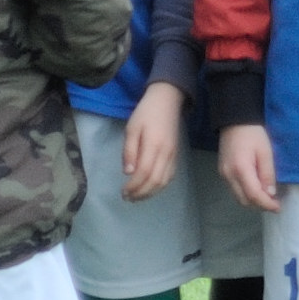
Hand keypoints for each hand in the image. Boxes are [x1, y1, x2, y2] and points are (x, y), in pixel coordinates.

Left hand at [122, 83, 184, 199]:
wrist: (167, 101)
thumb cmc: (145, 113)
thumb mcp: (131, 128)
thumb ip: (129, 151)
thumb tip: (128, 172)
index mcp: (153, 145)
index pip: (144, 172)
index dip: (133, 186)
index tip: (123, 191)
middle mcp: (166, 153)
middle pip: (155, 181)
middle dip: (141, 193)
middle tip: (128, 198)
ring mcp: (173, 155)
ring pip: (164, 181)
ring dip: (150, 192)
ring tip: (137, 197)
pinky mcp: (176, 156)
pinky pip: (169, 176)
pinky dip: (159, 186)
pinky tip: (149, 188)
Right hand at [220, 123, 280, 214]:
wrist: (234, 121)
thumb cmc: (253, 134)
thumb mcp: (266, 153)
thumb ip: (268, 174)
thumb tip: (270, 194)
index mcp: (241, 169)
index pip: (254, 195)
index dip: (267, 204)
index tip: (278, 207)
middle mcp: (228, 175)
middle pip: (244, 200)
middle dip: (260, 205)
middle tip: (274, 203)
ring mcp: (223, 175)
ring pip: (238, 197)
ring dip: (252, 201)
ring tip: (267, 197)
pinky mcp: (222, 172)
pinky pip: (234, 190)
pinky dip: (246, 194)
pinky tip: (256, 189)